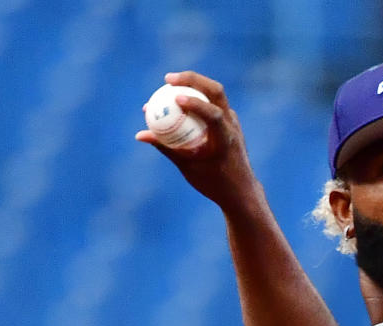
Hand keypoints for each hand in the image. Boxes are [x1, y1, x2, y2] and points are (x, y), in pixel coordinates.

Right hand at [135, 71, 260, 209]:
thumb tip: (140, 134)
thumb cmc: (214, 183)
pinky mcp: (229, 121)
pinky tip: (177, 98)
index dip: (196, 104)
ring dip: (193, 83)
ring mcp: (233, 121)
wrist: (241, 190)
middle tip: (168, 79)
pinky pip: (212, 102)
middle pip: (216, 91)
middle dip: (192, 79)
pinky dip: (196, 96)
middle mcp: (232, 126)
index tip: (176, 98)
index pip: (214, 115)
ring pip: (215, 93)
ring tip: (169, 83)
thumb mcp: (188, 167)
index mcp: (226, 140)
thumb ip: (166, 148)